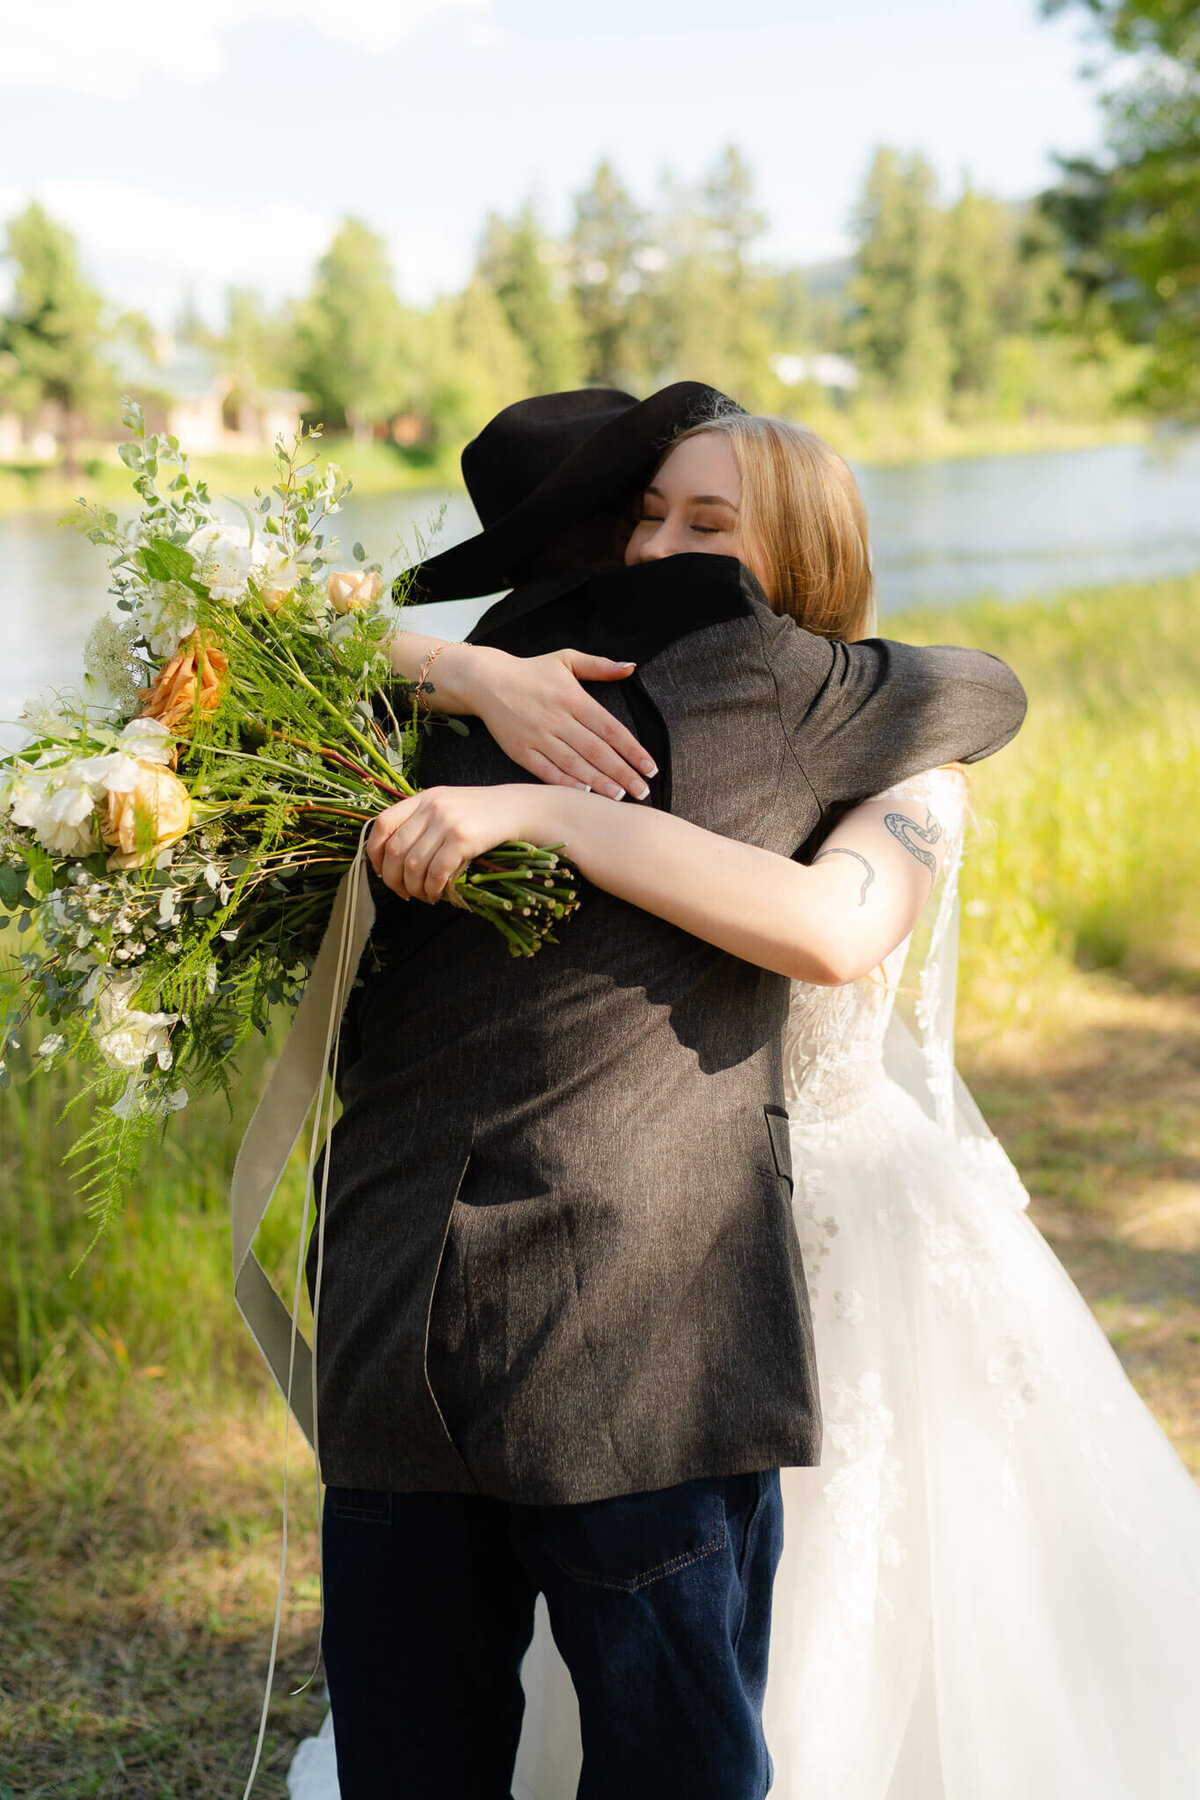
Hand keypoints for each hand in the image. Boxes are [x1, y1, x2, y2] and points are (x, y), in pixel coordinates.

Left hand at [367, 784, 552, 903]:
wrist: (519, 809)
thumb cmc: (482, 815)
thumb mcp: (447, 807)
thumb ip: (422, 822)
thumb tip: (394, 857)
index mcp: (423, 798)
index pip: (382, 824)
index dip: (374, 852)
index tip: (381, 871)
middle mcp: (431, 807)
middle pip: (395, 850)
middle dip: (394, 879)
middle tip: (403, 893)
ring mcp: (447, 821)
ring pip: (413, 865)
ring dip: (414, 888)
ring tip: (423, 896)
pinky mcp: (463, 838)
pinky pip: (436, 871)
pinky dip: (433, 888)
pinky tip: (438, 894)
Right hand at [456, 645, 656, 800]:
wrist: (485, 680)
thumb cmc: (531, 671)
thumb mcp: (566, 658)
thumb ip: (599, 666)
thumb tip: (631, 667)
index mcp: (573, 698)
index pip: (611, 728)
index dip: (632, 749)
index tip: (650, 767)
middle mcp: (557, 719)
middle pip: (597, 751)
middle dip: (623, 773)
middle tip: (643, 791)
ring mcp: (538, 736)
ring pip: (574, 764)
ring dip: (599, 782)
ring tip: (620, 797)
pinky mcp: (520, 750)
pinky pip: (546, 771)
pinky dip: (565, 783)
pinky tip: (584, 793)